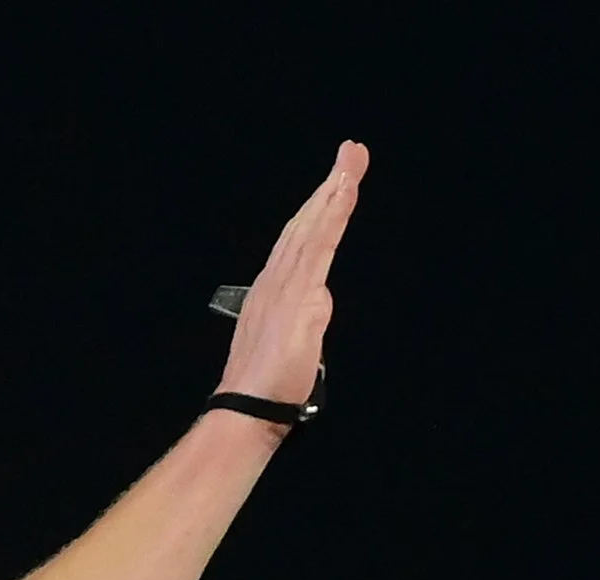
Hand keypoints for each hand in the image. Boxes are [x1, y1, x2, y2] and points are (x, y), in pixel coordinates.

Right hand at [222, 140, 366, 409]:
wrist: (246, 409)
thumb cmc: (266, 389)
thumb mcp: (293, 348)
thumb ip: (306, 321)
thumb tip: (317, 305)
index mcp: (273, 291)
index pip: (299, 241)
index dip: (317, 209)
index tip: (336, 181)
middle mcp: (276, 280)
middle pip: (306, 223)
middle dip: (330, 186)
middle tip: (352, 151)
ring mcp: (286, 284)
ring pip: (314, 226)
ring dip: (335, 190)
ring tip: (353, 159)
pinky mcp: (299, 293)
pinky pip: (320, 244)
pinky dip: (334, 214)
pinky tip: (345, 189)